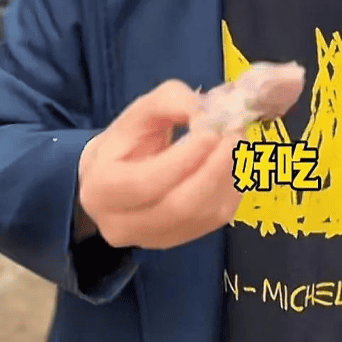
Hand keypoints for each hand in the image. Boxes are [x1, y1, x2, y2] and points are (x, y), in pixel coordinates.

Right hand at [77, 80, 245, 249]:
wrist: (114, 178)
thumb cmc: (126, 142)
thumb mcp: (139, 111)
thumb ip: (170, 102)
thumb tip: (207, 113)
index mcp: (102, 189)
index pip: (145, 183)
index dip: (183, 159)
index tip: (211, 132)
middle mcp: (122, 224)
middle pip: (178, 206)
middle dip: (213, 170)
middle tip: (235, 137)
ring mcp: (152, 239)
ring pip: (201, 216)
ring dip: (228, 178)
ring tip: (240, 145)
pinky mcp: (179, 240)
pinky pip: (214, 220)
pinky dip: (232, 190)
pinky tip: (237, 164)